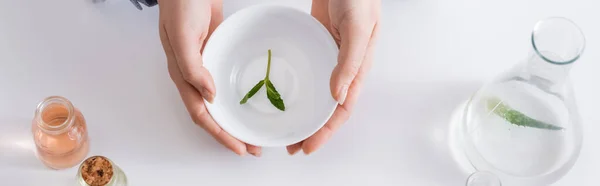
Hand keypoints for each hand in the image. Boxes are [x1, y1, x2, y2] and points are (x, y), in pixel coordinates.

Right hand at [158, 0, 260, 156]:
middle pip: (212, 113)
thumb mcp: (183, 36)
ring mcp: (206, 63)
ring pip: (220, 100)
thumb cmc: (180, 5)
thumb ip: (192, 66)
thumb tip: (209, 96)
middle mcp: (194, 74)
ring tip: (253, 130)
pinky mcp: (217, 51)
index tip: (239, 147)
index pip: (201, 114)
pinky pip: (227, 79)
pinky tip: (249, 99)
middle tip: (253, 146)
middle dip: (230, 133)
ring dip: (235, 117)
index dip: (219, 133)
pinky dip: (237, 94)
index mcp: (182, 74)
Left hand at [287, 0, 379, 154]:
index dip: (326, 131)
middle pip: (328, 107)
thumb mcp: (357, 29)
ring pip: (317, 92)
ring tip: (285, 127)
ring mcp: (329, 55)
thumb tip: (337, 96)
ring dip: (304, 111)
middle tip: (291, 145)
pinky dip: (298, 86)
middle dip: (312, 129)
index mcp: (358, 68)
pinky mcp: (316, 42)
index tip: (308, 146)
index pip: (343, 108)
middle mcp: (344, 66)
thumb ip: (349, 61)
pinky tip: (283, 92)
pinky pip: (308, 70)